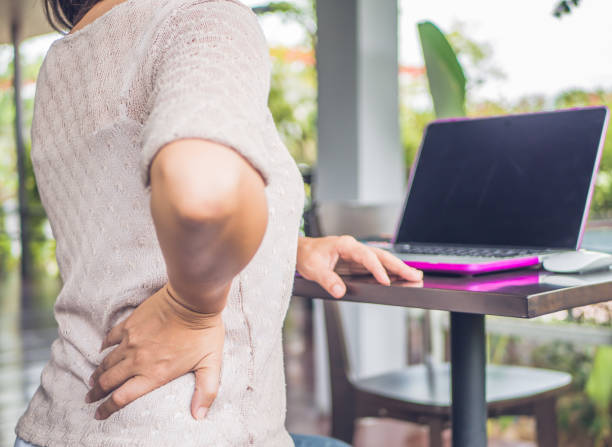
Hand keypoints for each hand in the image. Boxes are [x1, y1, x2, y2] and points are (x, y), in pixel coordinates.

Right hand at [85, 283, 224, 420]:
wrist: (192, 300)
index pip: (123, 398)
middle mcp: (138, 360)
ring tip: (92, 380)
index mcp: (154, 374)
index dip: (108, 408)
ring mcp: (132, 341)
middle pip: (109, 381)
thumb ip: (205, 390)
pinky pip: (110, 337)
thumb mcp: (210, 364)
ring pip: (107, 362)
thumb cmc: (204, 332)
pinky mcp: (130, 323)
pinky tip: (102, 350)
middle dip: (97, 392)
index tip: (99, 414)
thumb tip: (200, 416)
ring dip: (98, 373)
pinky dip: (104, 346)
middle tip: (90, 398)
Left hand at [296, 235, 422, 297]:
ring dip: (397, 267)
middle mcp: (354, 247)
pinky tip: (398, 277)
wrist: (301, 251)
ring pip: (381, 259)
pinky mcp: (357, 262)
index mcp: (345, 244)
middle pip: (380, 255)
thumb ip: (327, 279)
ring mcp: (357, 254)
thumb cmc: (306, 255)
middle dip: (398, 266)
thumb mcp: (313, 269)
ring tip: (413, 275)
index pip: (366, 256)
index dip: (376, 268)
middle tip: (414, 275)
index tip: (385, 280)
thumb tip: (340, 291)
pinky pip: (376, 265)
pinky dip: (389, 271)